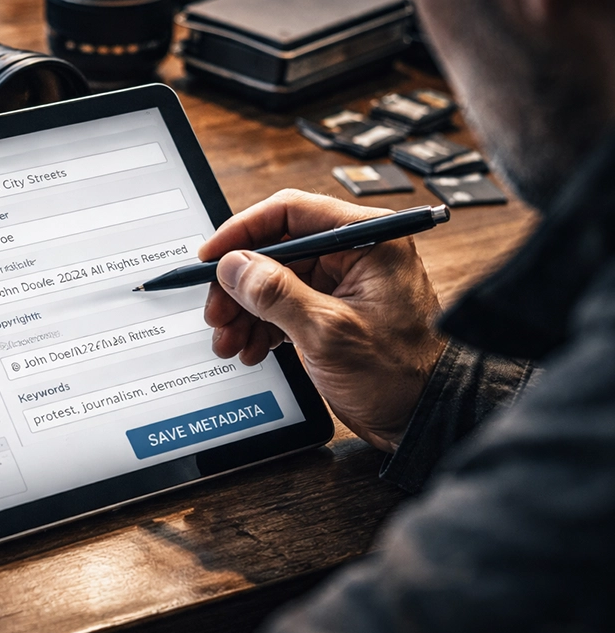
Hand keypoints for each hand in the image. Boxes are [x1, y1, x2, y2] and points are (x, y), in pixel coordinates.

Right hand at [201, 190, 445, 452]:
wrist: (421, 419)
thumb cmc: (398, 375)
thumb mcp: (328, 331)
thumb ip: (276, 294)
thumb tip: (234, 266)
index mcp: (368, 240)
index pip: (292, 213)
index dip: (243, 232)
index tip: (212, 256)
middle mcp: (355, 254)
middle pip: (276, 250)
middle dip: (239, 284)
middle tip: (216, 311)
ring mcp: (342, 284)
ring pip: (274, 281)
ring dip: (245, 310)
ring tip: (228, 340)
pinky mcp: (332, 311)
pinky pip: (284, 306)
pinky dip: (261, 326)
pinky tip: (249, 348)